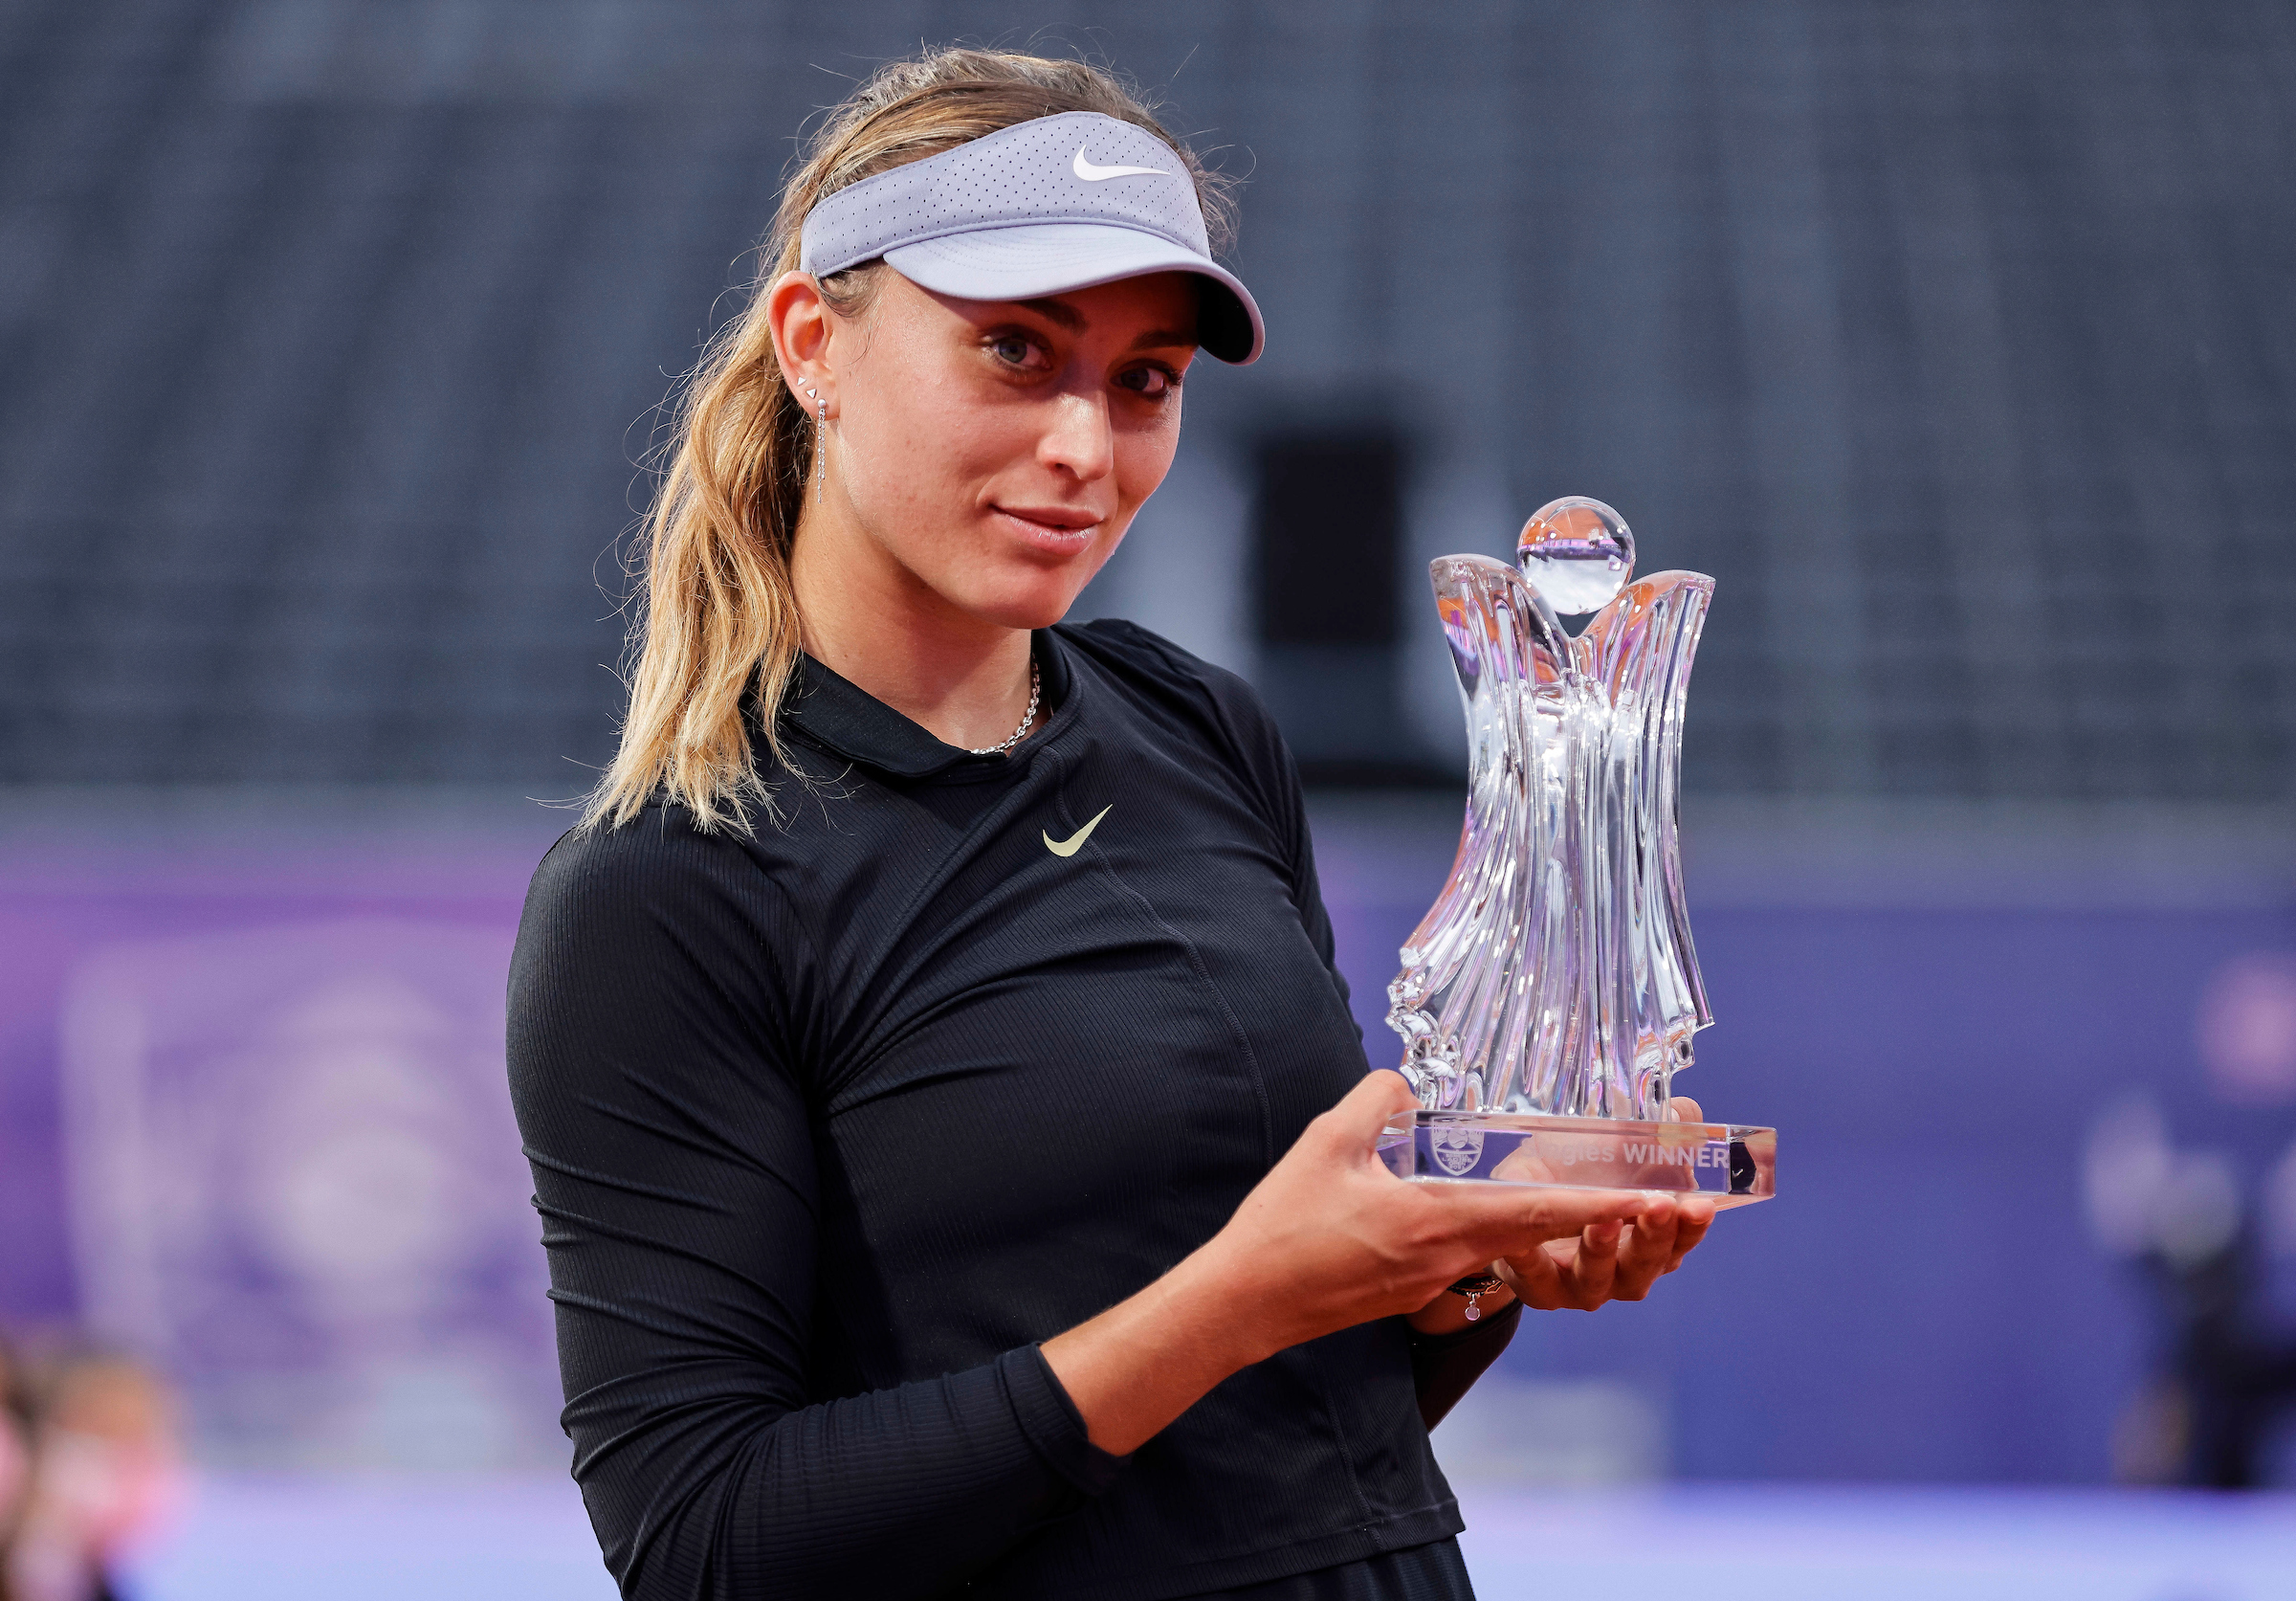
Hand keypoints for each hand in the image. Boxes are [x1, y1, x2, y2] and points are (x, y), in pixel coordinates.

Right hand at [1043, 1070, 1654, 1452]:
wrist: (1249, 1300)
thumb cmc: (1285, 1226)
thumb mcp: (1328, 1142)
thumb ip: (1376, 1100)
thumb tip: (1405, 1083)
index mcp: (1438, 1223)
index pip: (1539, 1215)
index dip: (1604, 1206)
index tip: (1657, 1198)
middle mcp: (1448, 1259)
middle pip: (1537, 1233)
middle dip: (1595, 1215)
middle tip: (1646, 1192)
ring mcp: (1432, 1281)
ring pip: (1502, 1243)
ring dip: (1544, 1223)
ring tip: (1578, 1192)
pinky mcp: (1412, 1290)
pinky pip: (1466, 1253)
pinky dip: (1492, 1231)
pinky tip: (1473, 1203)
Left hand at [1407, 1095, 1720, 1329]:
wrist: (1510, 1201)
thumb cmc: (1573, 1175)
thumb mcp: (1610, 1143)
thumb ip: (1650, 1130)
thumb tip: (1681, 1110)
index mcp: (1647, 1239)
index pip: (1679, 1239)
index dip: (1691, 1226)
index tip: (1699, 1205)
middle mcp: (1621, 1270)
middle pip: (1645, 1265)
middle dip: (1655, 1238)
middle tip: (1660, 1207)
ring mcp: (1580, 1284)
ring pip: (1598, 1281)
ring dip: (1602, 1251)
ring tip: (1601, 1222)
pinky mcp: (1539, 1289)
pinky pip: (1535, 1277)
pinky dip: (1532, 1260)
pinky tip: (1524, 1242)